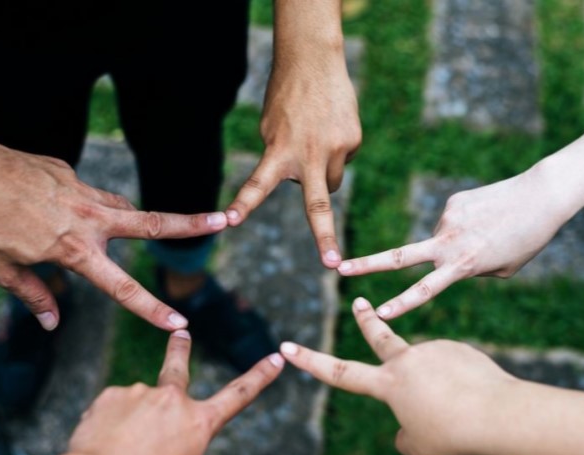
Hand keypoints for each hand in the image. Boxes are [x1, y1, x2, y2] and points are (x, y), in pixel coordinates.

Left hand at [0, 111, 226, 331]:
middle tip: (228, 218)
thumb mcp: (2, 270)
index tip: (180, 323)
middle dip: (192, 224)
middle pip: (153, 223)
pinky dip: (85, 207)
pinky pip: (91, 196)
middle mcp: (89, 220)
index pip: (122, 287)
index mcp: (74, 251)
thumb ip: (33, 296)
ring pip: (124, 209)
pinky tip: (58, 207)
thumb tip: (53, 322)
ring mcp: (83, 193)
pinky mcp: (73, 175)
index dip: (152, 309)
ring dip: (133, 220)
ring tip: (112, 229)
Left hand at [68, 330, 284, 454]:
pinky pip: (110, 410)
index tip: (276, 358)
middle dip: (180, 348)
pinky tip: (100, 445)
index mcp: (199, 424)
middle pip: (179, 366)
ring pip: (136, 406)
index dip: (260, 376)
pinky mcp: (111, 395)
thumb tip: (154, 440)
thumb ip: (173, 452)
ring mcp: (141, 393)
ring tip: (116, 453)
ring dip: (128, 423)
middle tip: (180, 334)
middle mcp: (173, 400)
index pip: (239, 395)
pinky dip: (106, 425)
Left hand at [225, 26, 360, 267]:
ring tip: (316, 140)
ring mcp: (335, 149)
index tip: (230, 222)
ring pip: (332, 181)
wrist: (314, 61)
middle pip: (317, 205)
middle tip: (333, 265)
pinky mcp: (354, 141)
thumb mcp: (270, 129)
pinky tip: (330, 126)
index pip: (256, 184)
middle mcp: (309, 155)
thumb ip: (281, 160)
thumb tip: (304, 184)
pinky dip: (337, 149)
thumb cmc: (285, 98)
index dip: (243, 204)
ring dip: (324, 172)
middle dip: (325, 238)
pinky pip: (345, 159)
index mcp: (279, 152)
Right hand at [279, 297, 514, 454]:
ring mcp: (434, 350)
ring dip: (438, 392)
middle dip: (365, 320)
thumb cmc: (454, 433)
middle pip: (379, 335)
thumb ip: (406, 434)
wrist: (499, 412)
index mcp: (389, 383)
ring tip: (460, 411)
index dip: (311, 361)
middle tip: (359, 302)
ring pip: (429, 375)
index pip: (340, 372)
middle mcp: (407, 360)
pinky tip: (474, 399)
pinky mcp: (459, 349)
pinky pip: (454, 373)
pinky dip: (459, 388)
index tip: (287, 345)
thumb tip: (409, 422)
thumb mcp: (420, 446)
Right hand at [336, 169, 571, 318]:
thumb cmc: (527, 239)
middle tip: (340, 268)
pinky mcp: (453, 201)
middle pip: (398, 256)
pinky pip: (451, 220)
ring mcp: (448, 219)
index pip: (425, 289)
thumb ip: (469, 270)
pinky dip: (465, 224)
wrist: (541, 196)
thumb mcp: (502, 269)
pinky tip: (488, 218)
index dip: (400, 304)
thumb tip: (445, 259)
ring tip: (490, 234)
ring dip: (457, 242)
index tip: (378, 314)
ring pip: (440, 239)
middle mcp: (449, 242)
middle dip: (367, 264)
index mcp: (463, 265)